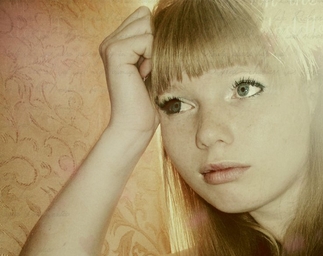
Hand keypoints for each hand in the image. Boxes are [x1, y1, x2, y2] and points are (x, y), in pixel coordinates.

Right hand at [99, 6, 158, 136]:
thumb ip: (154, 42)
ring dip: (154, 50)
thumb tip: (165, 20)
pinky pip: (146, 40)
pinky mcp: (114, 52)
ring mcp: (110, 45)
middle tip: (148, 71)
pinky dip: (152, 58)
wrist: (136, 125)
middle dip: (155, 42)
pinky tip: (143, 75)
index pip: (144, 16)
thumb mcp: (155, 66)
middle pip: (145, 16)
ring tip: (146, 73)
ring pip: (146, 25)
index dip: (155, 38)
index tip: (151, 66)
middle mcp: (110, 40)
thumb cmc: (150, 102)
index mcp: (118, 43)